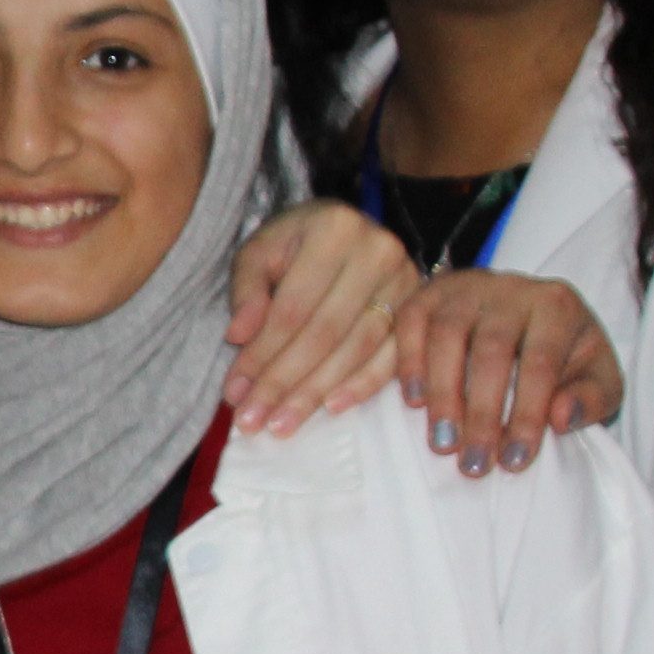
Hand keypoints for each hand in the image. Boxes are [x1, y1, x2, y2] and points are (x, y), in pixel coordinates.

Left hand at [221, 201, 413, 434]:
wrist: (344, 229)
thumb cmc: (296, 243)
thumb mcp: (260, 251)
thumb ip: (246, 291)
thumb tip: (239, 337)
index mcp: (335, 229)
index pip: (292, 307)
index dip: (262, 354)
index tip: (234, 392)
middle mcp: (378, 251)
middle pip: (324, 332)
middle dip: (284, 383)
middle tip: (254, 420)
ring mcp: (406, 281)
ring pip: (356, 349)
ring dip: (315, 393)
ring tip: (282, 424)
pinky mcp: (419, 308)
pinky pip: (392, 357)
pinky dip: (362, 386)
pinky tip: (331, 409)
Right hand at [393, 271, 622, 476]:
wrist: (534, 315)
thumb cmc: (566, 355)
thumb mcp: (598, 377)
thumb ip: (592, 398)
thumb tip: (560, 417)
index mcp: (557, 305)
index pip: (540, 363)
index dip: (527, 415)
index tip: (515, 462)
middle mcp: (511, 287)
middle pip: (490, 351)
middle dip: (481, 414)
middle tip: (474, 464)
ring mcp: (467, 286)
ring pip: (447, 335)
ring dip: (443, 394)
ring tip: (443, 443)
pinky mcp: (433, 291)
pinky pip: (412, 321)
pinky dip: (409, 361)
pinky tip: (415, 401)